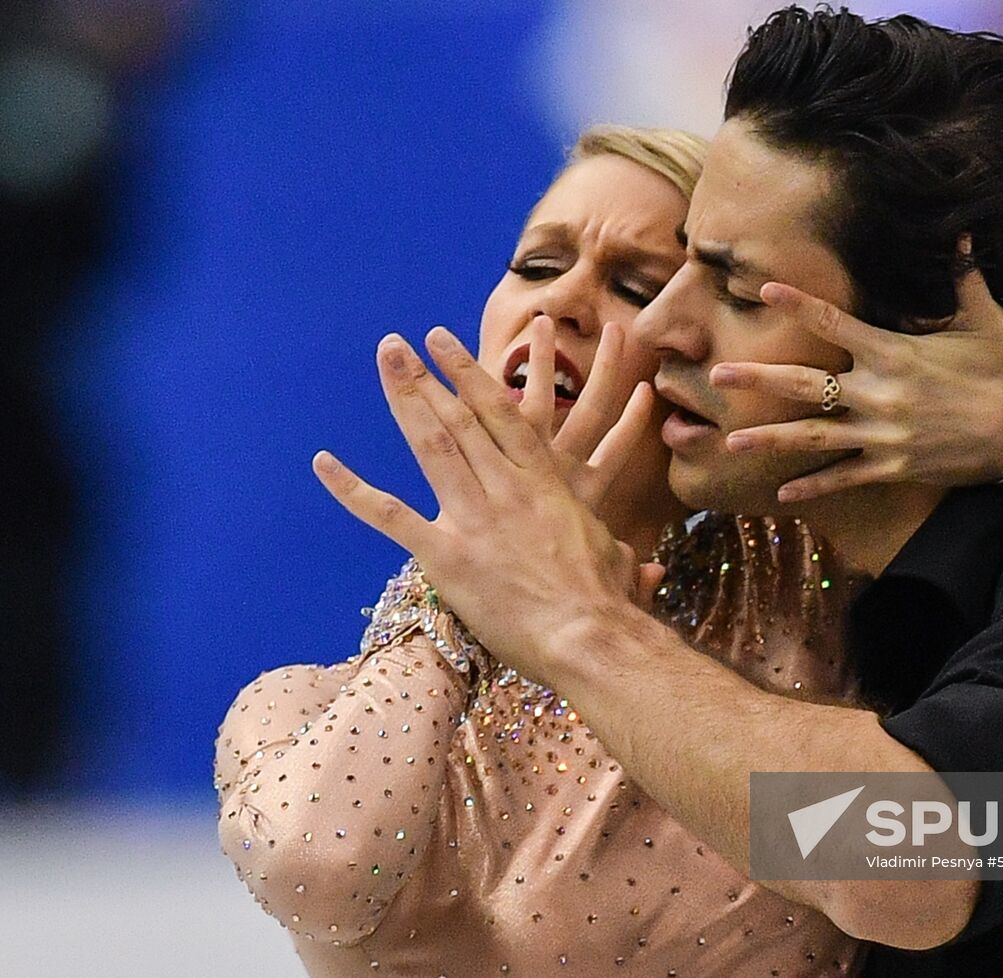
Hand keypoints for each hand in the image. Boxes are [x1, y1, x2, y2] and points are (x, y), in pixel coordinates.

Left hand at [311, 329, 654, 673]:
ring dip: (404, 400)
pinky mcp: (447, 555)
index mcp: (544, 484)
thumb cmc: (607, 601)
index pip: (503, 415)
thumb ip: (618, 555)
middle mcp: (507, 488)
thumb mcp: (615, 562)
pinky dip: (353, 489)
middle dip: (426, 377)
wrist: (590, 634)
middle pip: (460, 419)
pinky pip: (390, 516)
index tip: (445, 345)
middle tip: (395, 344)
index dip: (470, 376)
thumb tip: (643, 570)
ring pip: (432, 446)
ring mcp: (475, 518)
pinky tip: (324, 463)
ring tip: (383, 364)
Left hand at [713, 252, 1002, 502]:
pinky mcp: (890, 466)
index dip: (798, 304)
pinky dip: (812, 486)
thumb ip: (963, 280)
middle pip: (805, 384)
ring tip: (729, 440)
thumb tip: (963, 232)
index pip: (834, 322)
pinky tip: (779, 493)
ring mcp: (881, 434)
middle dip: (758, 380)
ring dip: (769, 439)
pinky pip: (843, 477)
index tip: (763, 288)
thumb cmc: (998, 373)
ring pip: (813, 437)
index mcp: (893, 352)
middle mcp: (879, 393)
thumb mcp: (985, 322)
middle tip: (715, 376)